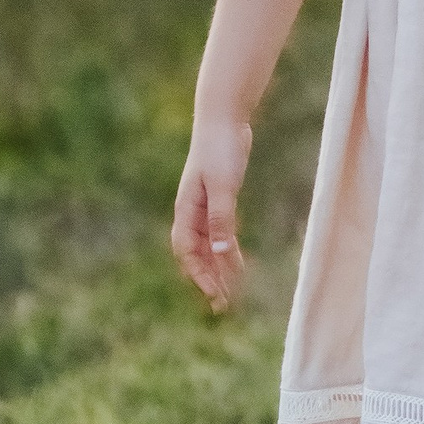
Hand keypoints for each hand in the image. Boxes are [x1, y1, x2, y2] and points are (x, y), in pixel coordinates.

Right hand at [173, 111, 251, 311]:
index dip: (199, 273)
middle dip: (208, 278)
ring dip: (218, 267)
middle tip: (221, 304)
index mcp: (186, 209)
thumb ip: (221, 217)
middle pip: (196, 253)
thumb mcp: (222, 185)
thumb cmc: (220, 148)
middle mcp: (192, 211)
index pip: (187, 251)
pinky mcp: (218, 199)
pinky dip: (227, 248)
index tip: (215, 292)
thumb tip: (222, 251)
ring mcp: (204, 206)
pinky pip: (220, 231)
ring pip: (209, 245)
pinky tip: (237, 261)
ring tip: (231, 290)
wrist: (224, 118)